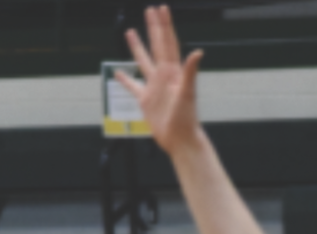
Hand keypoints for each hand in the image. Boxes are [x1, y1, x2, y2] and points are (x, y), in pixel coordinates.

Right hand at [117, 6, 206, 154]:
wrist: (180, 138)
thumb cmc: (186, 118)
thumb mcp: (187, 93)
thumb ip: (190, 72)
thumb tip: (198, 52)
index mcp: (173, 71)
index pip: (168, 42)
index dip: (165, 26)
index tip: (161, 9)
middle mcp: (163, 75)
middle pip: (156, 46)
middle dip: (153, 28)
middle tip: (149, 11)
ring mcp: (153, 87)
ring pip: (143, 61)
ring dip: (137, 47)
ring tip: (130, 32)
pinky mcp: (145, 100)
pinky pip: (133, 86)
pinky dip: (125, 79)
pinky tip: (118, 73)